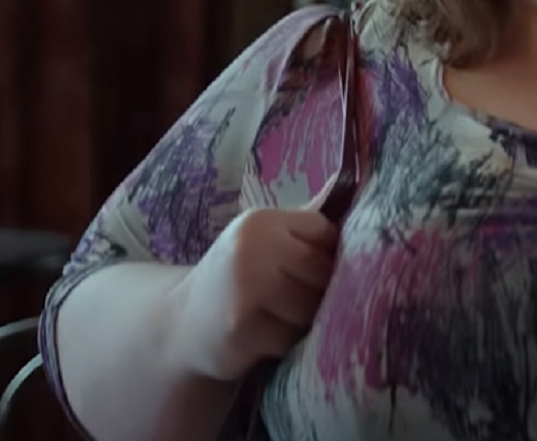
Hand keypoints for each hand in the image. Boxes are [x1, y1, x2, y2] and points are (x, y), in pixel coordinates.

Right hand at [168, 194, 340, 381]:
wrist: (182, 323)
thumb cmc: (237, 279)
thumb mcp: (262, 242)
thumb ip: (303, 228)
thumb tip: (355, 195)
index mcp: (261, 221)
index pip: (326, 233)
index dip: (328, 255)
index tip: (312, 270)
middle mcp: (251, 249)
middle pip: (323, 272)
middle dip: (318, 291)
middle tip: (293, 299)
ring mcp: (245, 289)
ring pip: (311, 307)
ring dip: (302, 320)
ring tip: (277, 316)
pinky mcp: (242, 329)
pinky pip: (290, 338)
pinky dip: (283, 342)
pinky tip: (263, 335)